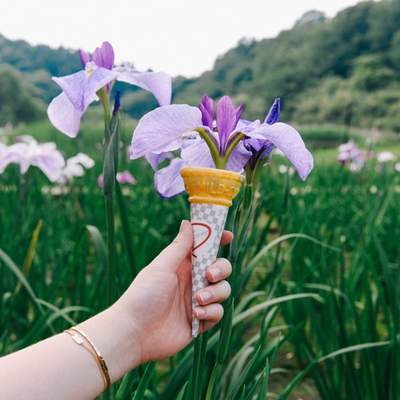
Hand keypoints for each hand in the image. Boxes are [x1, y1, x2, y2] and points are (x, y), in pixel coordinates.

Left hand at [115, 220, 232, 363]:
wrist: (134, 333)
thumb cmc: (143, 295)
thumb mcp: (162, 267)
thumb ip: (179, 247)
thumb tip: (187, 222)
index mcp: (183, 265)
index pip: (206, 249)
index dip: (218, 240)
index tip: (228, 236)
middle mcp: (192, 281)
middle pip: (221, 268)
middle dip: (221, 269)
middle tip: (209, 275)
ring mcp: (197, 301)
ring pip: (223, 290)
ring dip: (215, 293)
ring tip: (197, 300)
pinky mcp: (200, 321)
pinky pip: (218, 313)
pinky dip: (211, 312)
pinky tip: (195, 315)